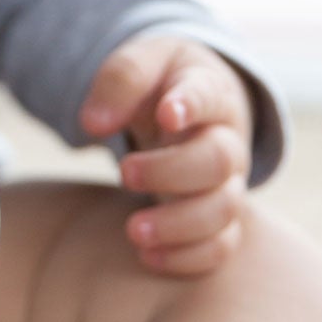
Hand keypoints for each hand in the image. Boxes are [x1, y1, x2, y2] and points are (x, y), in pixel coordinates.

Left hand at [79, 34, 253, 275]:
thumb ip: (120, 81)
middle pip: (219, 161)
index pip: (207, 95)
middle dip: (171, 172)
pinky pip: (221, 246)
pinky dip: (188, 257)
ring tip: (133, 231)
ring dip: (179, 225)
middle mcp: (226, 140)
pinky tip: (148, 256)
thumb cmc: (160, 85)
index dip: (191, 105)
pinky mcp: (219, 219)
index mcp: (208, 92)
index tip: (166, 114)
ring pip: (224, 210)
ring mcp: (228, 183)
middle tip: (125, 173)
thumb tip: (93, 123)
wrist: (186, 108)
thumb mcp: (140, 63)